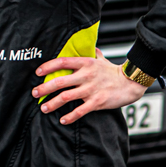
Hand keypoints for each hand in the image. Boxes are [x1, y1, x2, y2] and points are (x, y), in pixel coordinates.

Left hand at [31, 49, 147, 124]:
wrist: (131, 83)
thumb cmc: (113, 71)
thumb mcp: (101, 59)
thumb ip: (92, 53)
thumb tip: (87, 46)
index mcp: (85, 63)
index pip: (62, 62)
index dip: (48, 67)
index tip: (38, 72)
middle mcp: (86, 75)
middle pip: (60, 81)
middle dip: (44, 88)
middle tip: (34, 93)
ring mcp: (91, 89)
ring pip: (66, 97)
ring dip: (52, 103)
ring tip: (43, 108)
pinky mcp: (97, 102)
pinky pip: (80, 111)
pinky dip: (70, 116)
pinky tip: (62, 120)